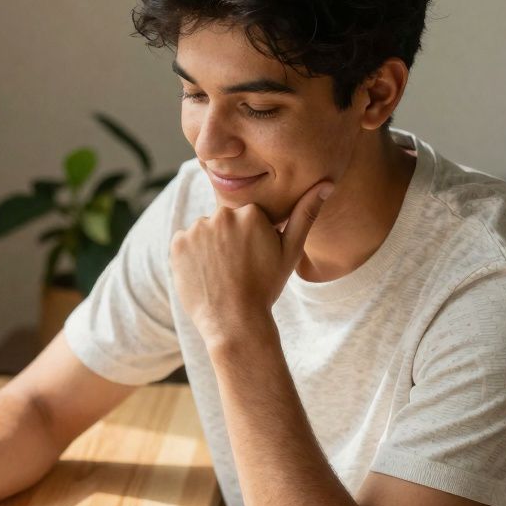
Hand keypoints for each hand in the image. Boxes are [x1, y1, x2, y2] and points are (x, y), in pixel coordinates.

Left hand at [169, 180, 332, 343]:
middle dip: (229, 240)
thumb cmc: (265, 287)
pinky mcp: (178, 243)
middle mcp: (222, 214)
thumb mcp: (290, 252)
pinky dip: (191, 256)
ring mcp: (197, 229)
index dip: (250, 240)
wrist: (234, 322)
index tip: (252, 260)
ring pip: (204, 232)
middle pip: (224, 223)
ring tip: (221, 273)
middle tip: (236, 269)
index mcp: (251, 213)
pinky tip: (204, 274)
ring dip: (209, 247)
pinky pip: (185, 243)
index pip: (246, 218)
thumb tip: (327, 183)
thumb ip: (306, 214)